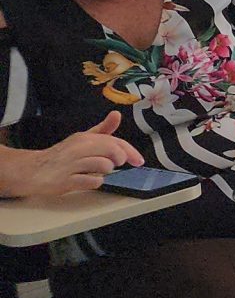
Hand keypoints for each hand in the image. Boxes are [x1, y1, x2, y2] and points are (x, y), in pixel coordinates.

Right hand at [9, 111, 143, 193]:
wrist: (33, 170)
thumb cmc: (62, 155)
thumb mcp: (83, 139)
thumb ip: (102, 130)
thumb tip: (117, 115)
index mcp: (85, 138)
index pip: (115, 141)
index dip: (130, 151)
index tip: (139, 160)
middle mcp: (79, 149)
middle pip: (112, 151)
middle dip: (119, 159)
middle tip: (115, 163)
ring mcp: (72, 165)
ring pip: (104, 166)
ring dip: (105, 171)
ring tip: (95, 171)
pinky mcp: (66, 181)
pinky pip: (92, 182)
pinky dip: (94, 182)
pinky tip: (87, 180)